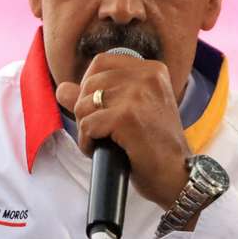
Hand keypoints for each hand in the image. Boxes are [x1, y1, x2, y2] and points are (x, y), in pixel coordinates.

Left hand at [56, 52, 191, 210]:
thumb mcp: (128, 112)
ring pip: (84, 105)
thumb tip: (61, 88)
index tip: (100, 109)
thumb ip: (95, 95)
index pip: (100, 62)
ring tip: (106, 142)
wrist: (176, 176)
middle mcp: (147, 76)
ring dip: (86, 128)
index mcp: (151, 69)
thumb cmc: (153, 146)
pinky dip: (88, 143)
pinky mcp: (127, 117)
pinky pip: (87, 125)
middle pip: (89, 84)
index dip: (89, 86)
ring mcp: (138, 95)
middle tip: (104, 131)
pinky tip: (104, 151)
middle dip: (86, 111)